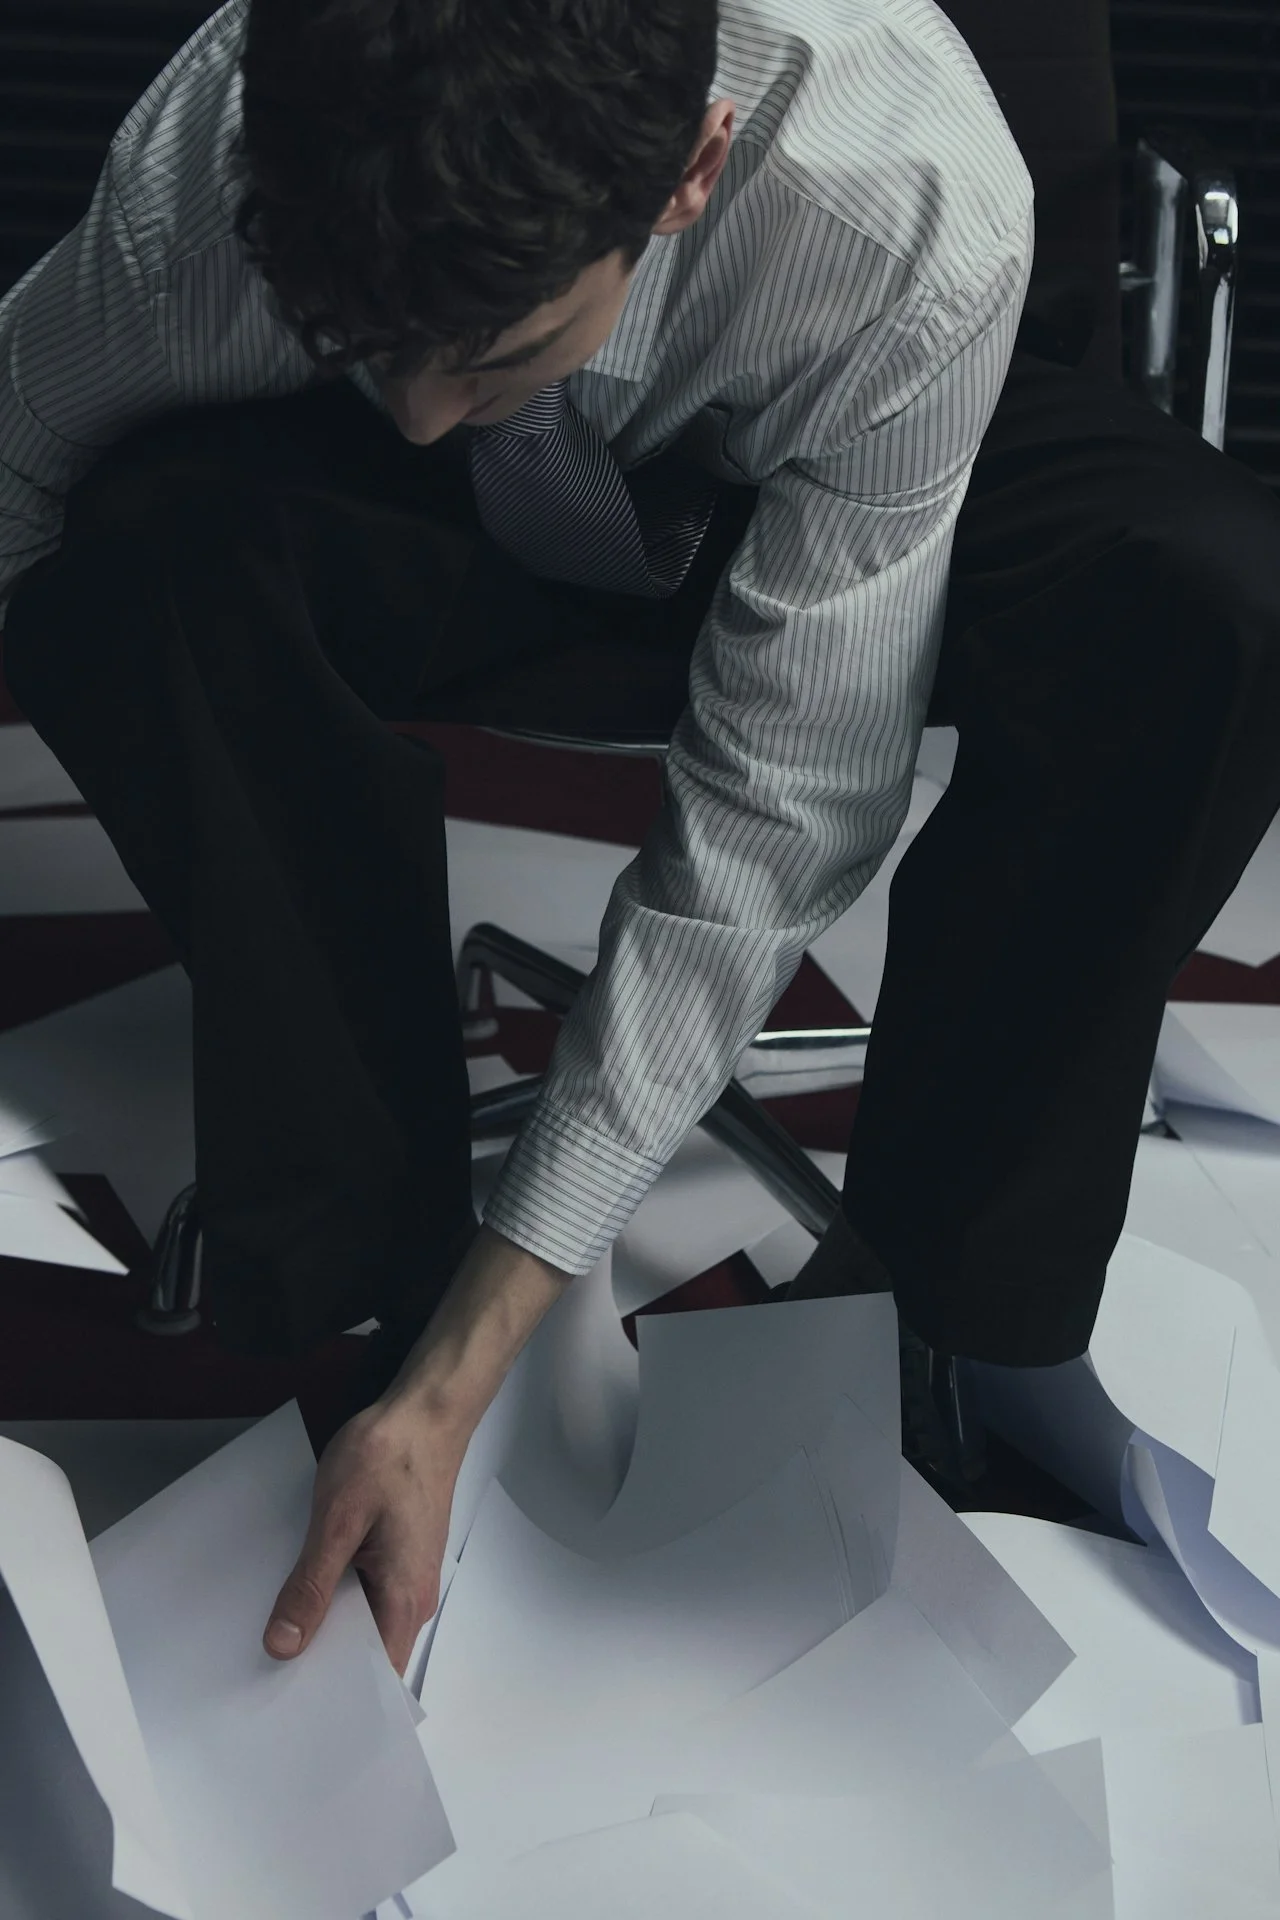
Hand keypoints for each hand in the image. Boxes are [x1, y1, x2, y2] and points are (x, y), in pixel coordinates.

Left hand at [263, 1396, 462, 1676]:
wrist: (427, 1411)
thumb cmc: (390, 1457)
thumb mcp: (337, 1520)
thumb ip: (312, 1585)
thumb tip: (283, 1646)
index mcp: (404, 1599)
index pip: (375, 1679)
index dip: (335, 1700)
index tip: (288, 1712)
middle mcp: (411, 1597)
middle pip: (364, 1655)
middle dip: (318, 1665)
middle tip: (260, 1673)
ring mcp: (405, 1576)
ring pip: (360, 1622)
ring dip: (322, 1626)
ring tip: (269, 1630)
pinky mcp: (395, 1556)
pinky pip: (361, 1593)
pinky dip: (331, 1596)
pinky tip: (297, 1585)